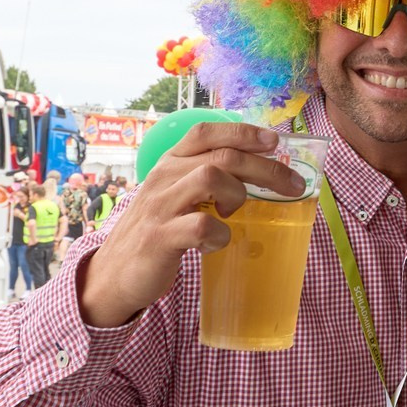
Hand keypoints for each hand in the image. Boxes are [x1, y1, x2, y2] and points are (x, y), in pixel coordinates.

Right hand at [74, 123, 306, 329]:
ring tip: (234, 214)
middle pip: (223, 156)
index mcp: (169, 164)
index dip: (243, 132)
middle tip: (293, 186)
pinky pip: (201, 225)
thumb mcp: (174, 197)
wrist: (112, 274)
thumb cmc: (155, 232)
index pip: (205, 132)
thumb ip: (203, 180)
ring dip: (238, 195)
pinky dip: (219, 235)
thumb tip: (259, 174)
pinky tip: (216, 244)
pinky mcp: (159, 238)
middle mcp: (163, 177)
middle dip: (266, 169)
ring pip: (212, 177)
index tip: (275, 142)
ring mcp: (160, 206)